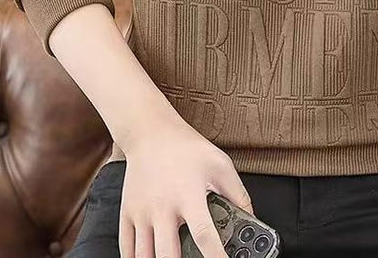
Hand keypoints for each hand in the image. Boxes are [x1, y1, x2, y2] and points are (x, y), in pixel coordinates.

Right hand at [119, 112, 253, 257]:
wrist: (150, 132)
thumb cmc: (186, 148)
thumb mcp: (219, 164)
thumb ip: (237, 194)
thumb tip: (251, 219)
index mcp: (189, 195)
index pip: (204, 235)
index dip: (216, 257)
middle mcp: (163, 206)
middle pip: (168, 253)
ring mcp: (142, 211)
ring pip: (144, 256)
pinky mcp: (128, 212)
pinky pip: (126, 248)